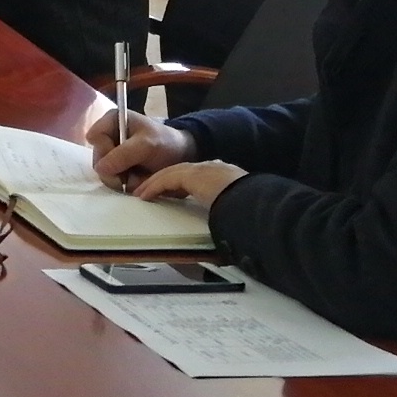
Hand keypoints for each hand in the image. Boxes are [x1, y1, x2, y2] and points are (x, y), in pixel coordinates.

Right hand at [87, 107, 195, 188]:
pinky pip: (113, 182)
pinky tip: (140, 179)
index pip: (95, 137)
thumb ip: (123, 155)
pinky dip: (127, 184)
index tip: (124, 156)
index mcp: (112, 121)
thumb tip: (100, 168)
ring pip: (104, 174)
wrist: (181, 157)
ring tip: (141, 175)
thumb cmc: (166, 143)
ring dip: (123, 179)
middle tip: (134, 171)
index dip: (106, 149)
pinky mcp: (117, 169)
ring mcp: (111, 154)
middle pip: (97, 159)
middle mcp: (108, 137)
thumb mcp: (147, 145)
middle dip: (116, 170)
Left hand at [130, 160, 246, 205]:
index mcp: (226, 176)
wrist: (255, 202)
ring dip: (155, 184)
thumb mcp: (236, 211)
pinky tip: (144, 196)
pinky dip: (154, 187)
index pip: (199, 177)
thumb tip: (222, 228)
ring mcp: (204, 169)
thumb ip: (225, 213)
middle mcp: (214, 168)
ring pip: (172, 173)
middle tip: (150, 191)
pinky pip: (167, 179)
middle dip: (165, 180)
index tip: (173, 194)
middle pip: (182, 172)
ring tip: (142, 194)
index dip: (182, 184)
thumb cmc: (250, 210)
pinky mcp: (193, 175)